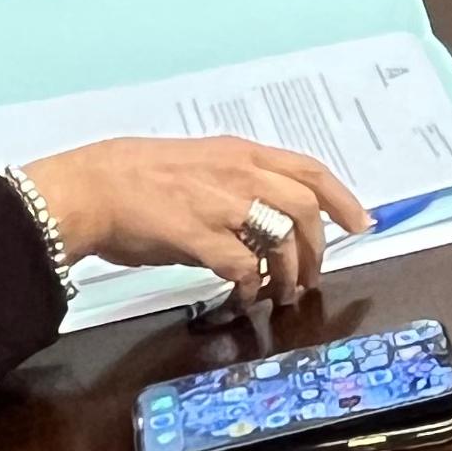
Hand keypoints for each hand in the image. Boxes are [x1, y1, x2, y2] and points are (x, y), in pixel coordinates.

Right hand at [18, 134, 371, 299]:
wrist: (91, 187)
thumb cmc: (138, 177)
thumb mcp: (200, 166)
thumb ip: (235, 188)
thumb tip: (260, 226)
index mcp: (242, 153)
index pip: (310, 171)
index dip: (343, 198)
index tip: (361, 224)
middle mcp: (238, 173)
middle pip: (305, 209)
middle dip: (318, 247)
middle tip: (314, 276)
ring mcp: (220, 203)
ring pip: (280, 238)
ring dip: (288, 272)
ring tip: (282, 293)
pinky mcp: (197, 235)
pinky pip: (240, 266)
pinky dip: (249, 286)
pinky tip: (243, 297)